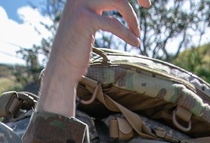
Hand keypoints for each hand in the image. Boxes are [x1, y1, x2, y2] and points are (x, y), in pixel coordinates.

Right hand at [39, 0, 147, 114]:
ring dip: (132, 18)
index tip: (143, 2)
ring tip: (138, 35)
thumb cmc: (76, 50)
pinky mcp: (85, 19)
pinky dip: (128, 34)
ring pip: (119, 1)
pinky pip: (115, 23)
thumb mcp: (88, 22)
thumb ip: (98, 9)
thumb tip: (120, 2)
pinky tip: (136, 43)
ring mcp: (81, 4)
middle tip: (148, 5)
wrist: (61, 68)